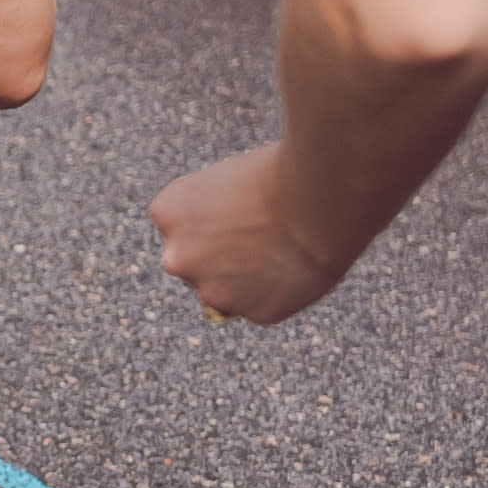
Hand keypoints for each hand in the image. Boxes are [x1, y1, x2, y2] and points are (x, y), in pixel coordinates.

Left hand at [153, 144, 344, 324]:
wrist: (320, 198)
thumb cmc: (281, 174)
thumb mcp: (226, 182)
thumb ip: (210, 216)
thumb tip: (219, 247)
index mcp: (167, 213)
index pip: (180, 229)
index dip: (215, 220)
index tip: (242, 209)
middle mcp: (178, 258)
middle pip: (196, 265)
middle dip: (222, 257)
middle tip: (262, 236)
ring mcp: (212, 291)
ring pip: (226, 293)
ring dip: (247, 281)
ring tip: (283, 250)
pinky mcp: (253, 313)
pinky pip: (262, 306)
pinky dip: (277, 293)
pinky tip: (296, 267)